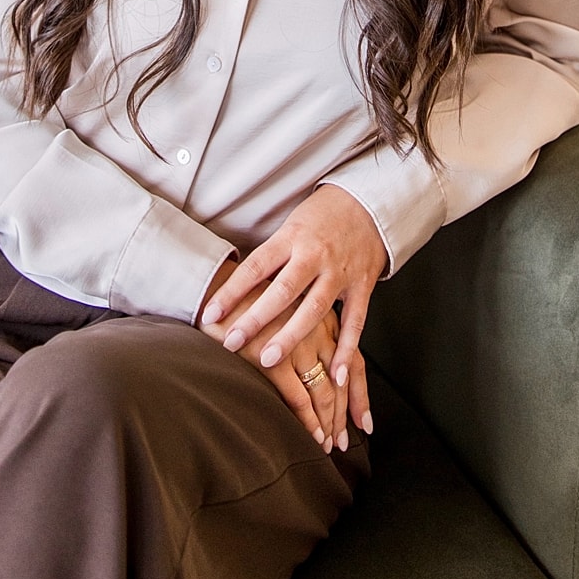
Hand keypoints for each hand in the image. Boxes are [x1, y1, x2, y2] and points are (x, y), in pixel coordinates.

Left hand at [200, 186, 385, 408]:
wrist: (368, 202)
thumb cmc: (321, 215)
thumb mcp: (291, 226)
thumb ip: (272, 257)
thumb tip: (236, 287)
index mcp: (292, 237)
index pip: (256, 266)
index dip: (231, 291)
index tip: (209, 315)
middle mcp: (315, 255)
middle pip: (282, 290)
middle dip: (255, 319)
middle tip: (230, 342)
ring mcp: (340, 271)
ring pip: (315, 308)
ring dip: (291, 336)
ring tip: (268, 361)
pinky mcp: (363, 285)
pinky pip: (355, 322)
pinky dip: (347, 350)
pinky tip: (336, 375)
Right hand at [200, 270, 365, 449]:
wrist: (214, 287)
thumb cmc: (248, 301)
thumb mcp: (285, 309)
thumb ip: (302, 332)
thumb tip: (311, 366)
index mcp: (322, 317)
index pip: (352, 360)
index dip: (358, 394)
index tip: (363, 422)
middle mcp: (317, 328)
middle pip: (341, 381)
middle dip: (343, 415)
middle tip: (343, 441)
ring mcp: (297, 342)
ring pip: (323, 391)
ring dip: (328, 422)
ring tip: (326, 445)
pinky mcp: (273, 356)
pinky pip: (297, 396)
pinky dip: (307, 420)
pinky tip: (310, 435)